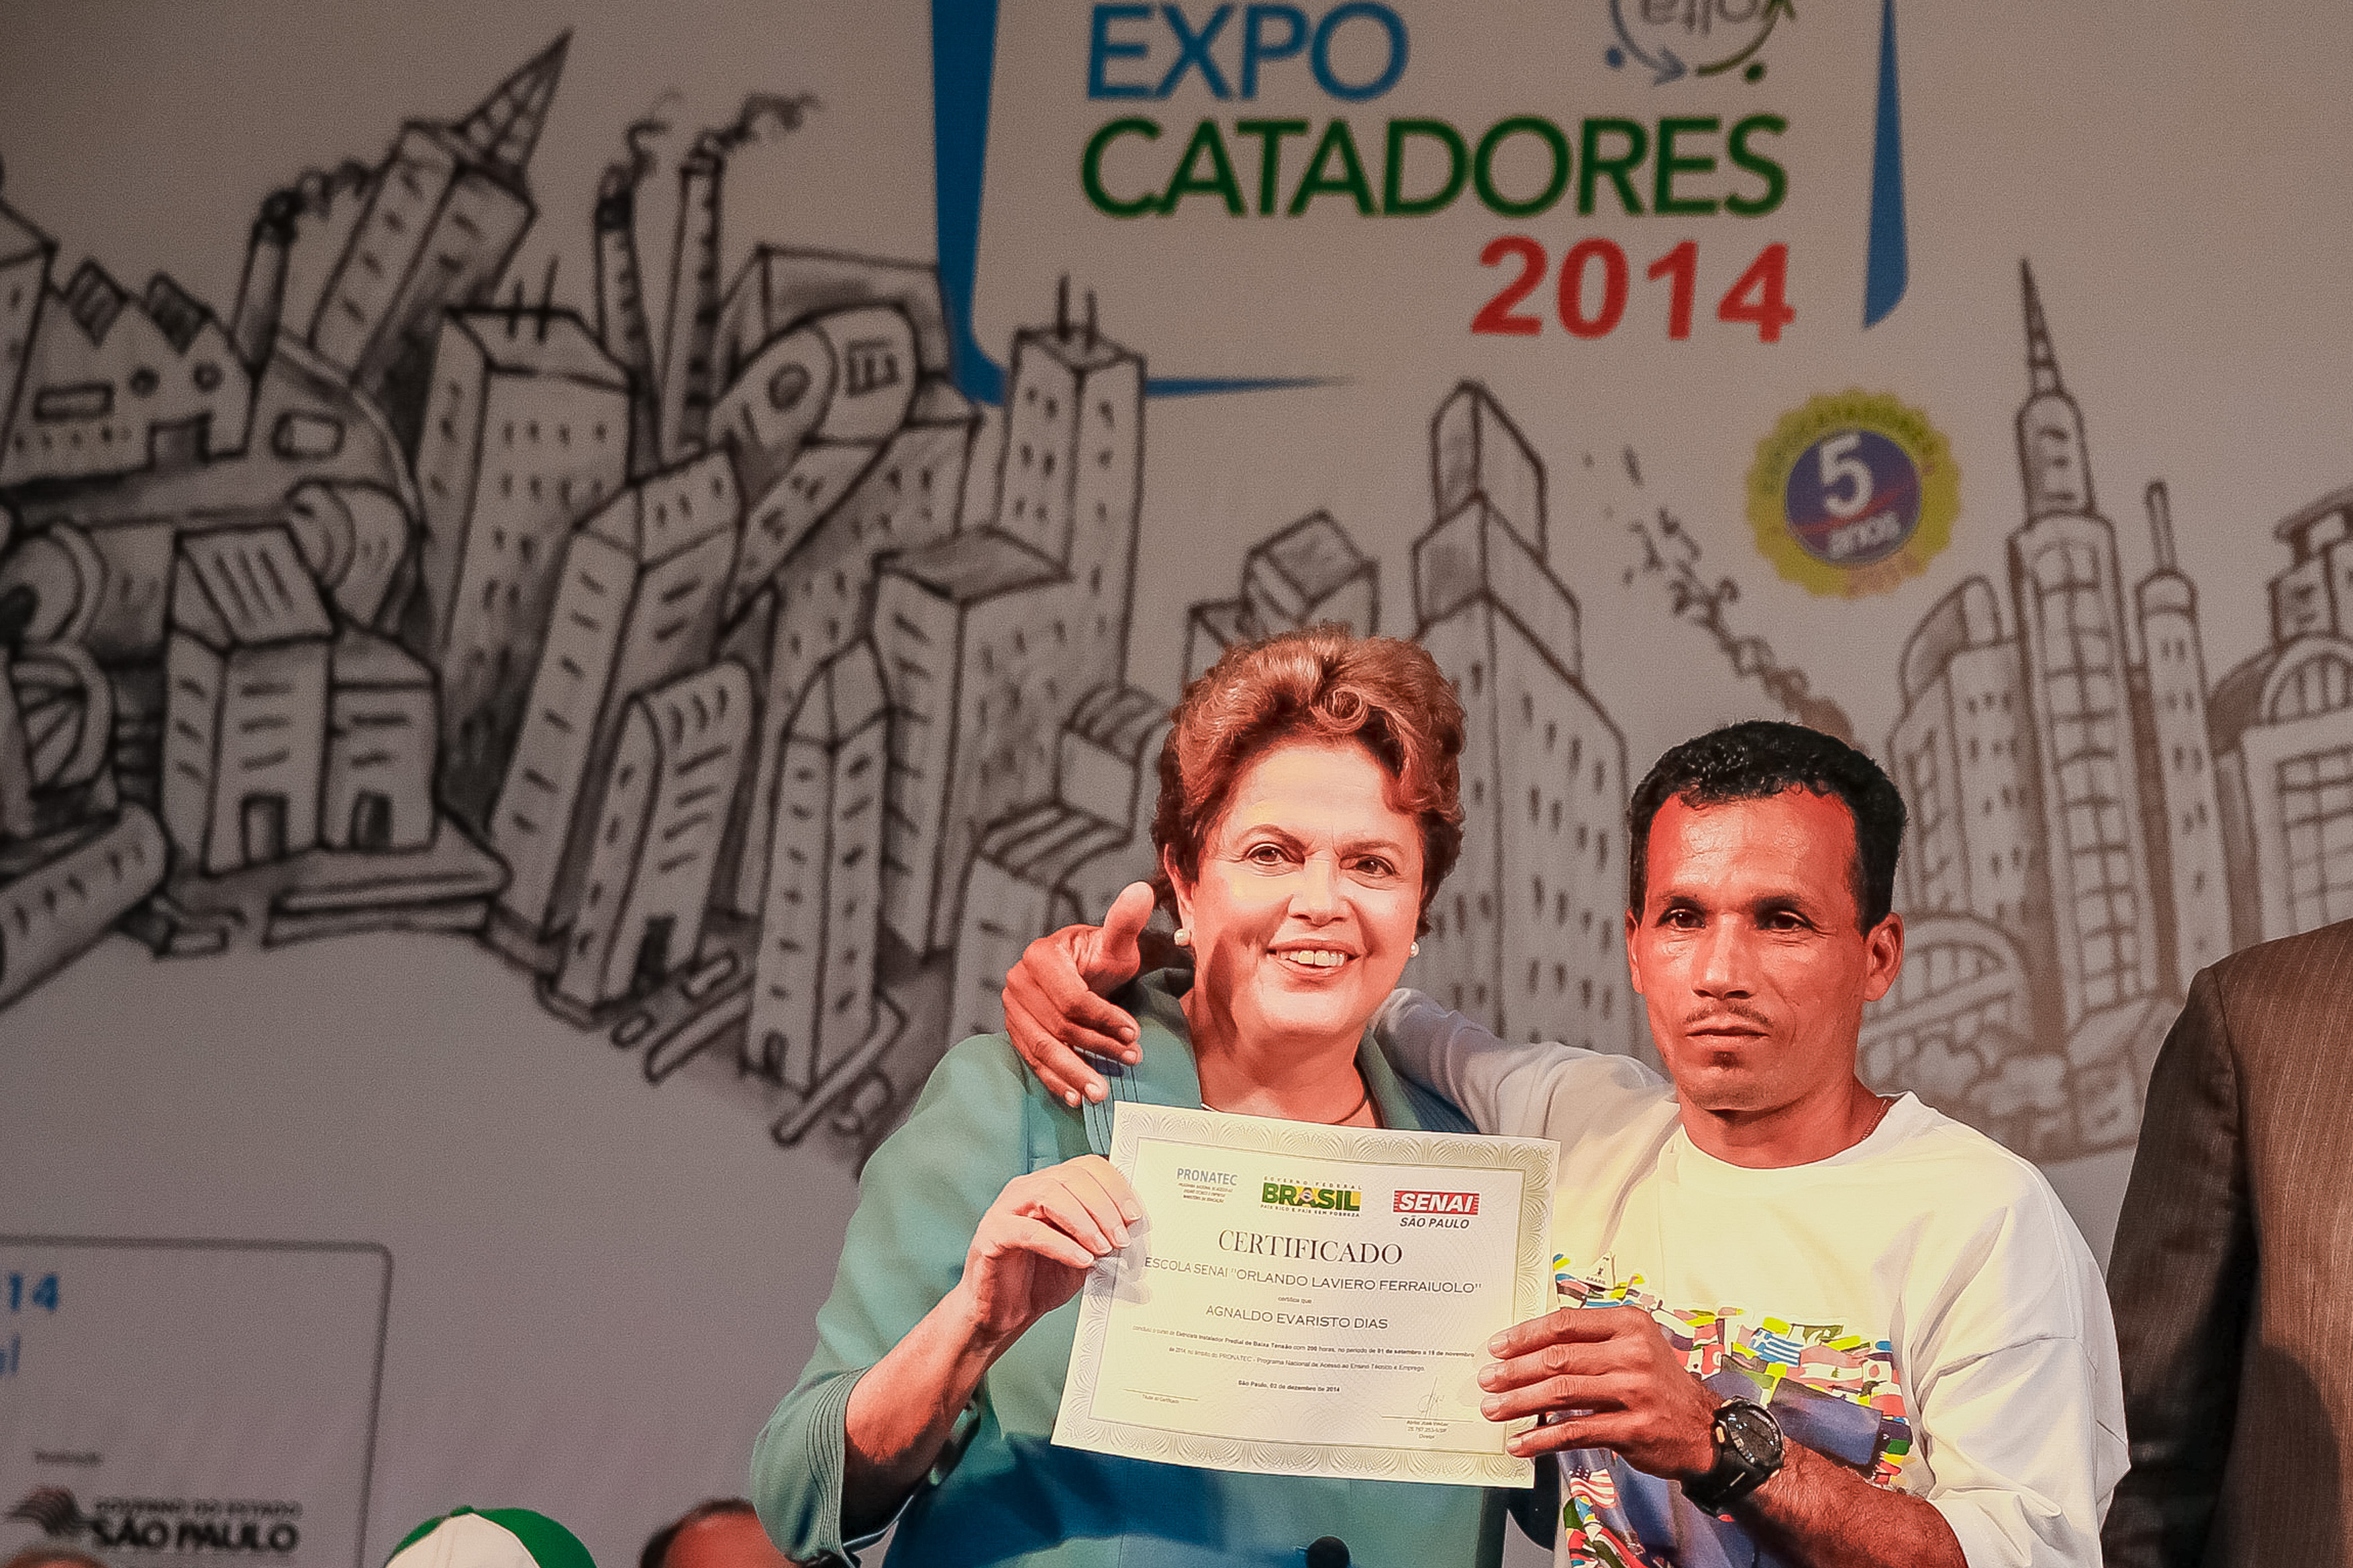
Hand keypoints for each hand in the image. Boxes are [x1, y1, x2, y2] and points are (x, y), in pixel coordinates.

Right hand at [950, 1155, 1143, 1350]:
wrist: (1003, 1314)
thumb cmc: (1040, 1280)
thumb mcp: (1082, 1253)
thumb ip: (1103, 1236)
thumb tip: (1134, 1229)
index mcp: (1050, 1185)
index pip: (1087, 1166)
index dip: (1115, 1186)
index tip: (1135, 1215)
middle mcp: (1027, 1188)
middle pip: (1071, 1176)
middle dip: (1103, 1206)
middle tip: (1121, 1238)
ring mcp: (1006, 1208)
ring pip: (1050, 1194)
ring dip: (1084, 1222)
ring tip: (1103, 1249)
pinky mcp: (993, 1234)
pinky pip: (1030, 1230)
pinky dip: (1061, 1244)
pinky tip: (1081, 1260)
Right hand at [1001, 882, 1154, 1105]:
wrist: (1080, 974)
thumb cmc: (1100, 959)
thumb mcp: (1115, 944)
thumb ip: (1126, 923)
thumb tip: (1141, 891)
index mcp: (1041, 957)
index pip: (1071, 996)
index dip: (1103, 1018)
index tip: (1134, 1034)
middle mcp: (1018, 982)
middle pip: (1057, 1025)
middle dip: (1095, 1048)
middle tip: (1129, 1063)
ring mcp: (1012, 1010)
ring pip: (1042, 1048)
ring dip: (1073, 1073)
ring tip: (1101, 1093)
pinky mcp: (1014, 1032)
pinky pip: (1032, 1061)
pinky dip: (1053, 1081)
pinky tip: (1073, 1098)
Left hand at [1478, 1304, 1722, 1480]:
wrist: (1703, 1428)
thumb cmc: (1658, 1384)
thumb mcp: (1634, 1347)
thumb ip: (1590, 1342)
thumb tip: (1529, 1349)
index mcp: (1629, 1324)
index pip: (1565, 1323)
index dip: (1525, 1335)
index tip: (1498, 1347)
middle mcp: (1633, 1353)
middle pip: (1558, 1358)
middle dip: (1515, 1371)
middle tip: (1488, 1380)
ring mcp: (1634, 1391)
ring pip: (1561, 1393)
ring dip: (1520, 1402)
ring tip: (1494, 1409)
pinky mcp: (1633, 1428)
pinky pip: (1576, 1431)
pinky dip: (1542, 1437)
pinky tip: (1522, 1442)